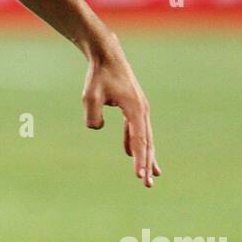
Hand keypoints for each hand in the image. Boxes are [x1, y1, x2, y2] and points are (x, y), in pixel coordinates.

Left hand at [82, 40, 161, 187]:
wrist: (107, 57)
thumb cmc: (99, 76)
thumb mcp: (90, 96)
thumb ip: (93, 116)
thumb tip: (97, 128)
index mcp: (135, 109)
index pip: (139, 139)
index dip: (139, 159)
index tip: (139, 175)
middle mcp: (142, 110)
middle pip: (147, 142)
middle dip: (147, 164)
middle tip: (147, 185)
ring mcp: (140, 110)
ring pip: (145, 138)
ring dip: (147, 157)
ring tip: (151, 176)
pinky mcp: (134, 109)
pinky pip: (137, 131)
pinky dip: (137, 144)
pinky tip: (132, 155)